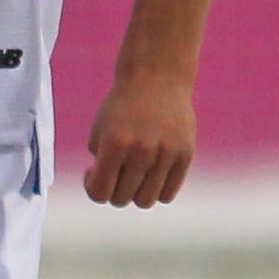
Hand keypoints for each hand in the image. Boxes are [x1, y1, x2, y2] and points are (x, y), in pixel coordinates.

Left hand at [84, 65, 196, 206]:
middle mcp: (142, 151)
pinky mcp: (185, 154)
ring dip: (134, 194)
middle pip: (122, 199)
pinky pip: (168, 193)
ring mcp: (166, 154)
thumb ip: (100, 163)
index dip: (92, 189)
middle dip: (112, 190)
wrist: (157, 77)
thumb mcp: (100, 130)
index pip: (100, 193)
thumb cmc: (122, 106)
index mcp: (115, 144)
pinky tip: (150, 174)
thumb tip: (108, 191)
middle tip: (114, 170)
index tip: (93, 171)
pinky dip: (156, 191)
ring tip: (132, 175)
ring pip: (146, 201)